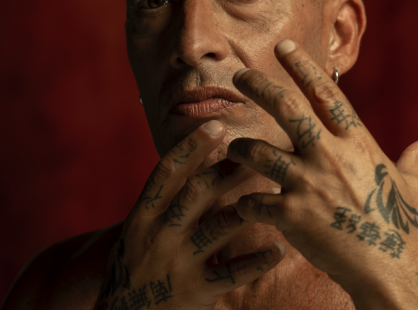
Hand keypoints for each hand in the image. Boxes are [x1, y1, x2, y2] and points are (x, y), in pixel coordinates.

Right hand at [93, 122, 285, 309]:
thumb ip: (165, 202)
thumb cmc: (137, 267)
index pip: (167, 173)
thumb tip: (193, 160)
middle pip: (197, 193)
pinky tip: (280, 249)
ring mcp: (177, 263)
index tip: (216, 125)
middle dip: (228, 170)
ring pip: (218, 228)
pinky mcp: (195, 291)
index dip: (191, 147)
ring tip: (276, 191)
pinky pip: (232, 273)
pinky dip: (257, 260)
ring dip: (250, 208)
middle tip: (258, 153)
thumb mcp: (139, 231)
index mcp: (143, 216)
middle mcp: (158, 235)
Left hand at [228, 39, 417, 308]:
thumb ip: (414, 161)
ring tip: (232, 146)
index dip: (302, 67)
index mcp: (356, 142)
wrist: (389, 270)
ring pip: (259, 152)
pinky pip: (254, 202)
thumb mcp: (410, 187)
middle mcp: (330, 155)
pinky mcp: (292, 215)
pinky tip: (242, 206)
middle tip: (239, 75)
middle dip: (259, 87)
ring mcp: (309, 184)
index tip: (283, 47)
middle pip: (286, 109)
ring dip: (241, 147)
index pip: (326, 94)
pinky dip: (245, 204)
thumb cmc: (400, 227)